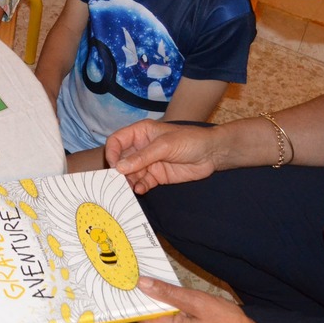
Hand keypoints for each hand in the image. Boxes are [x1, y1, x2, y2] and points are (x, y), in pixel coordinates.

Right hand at [105, 120, 219, 193]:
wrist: (212, 153)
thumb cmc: (189, 140)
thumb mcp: (164, 145)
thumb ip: (142, 157)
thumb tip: (119, 167)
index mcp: (140, 133)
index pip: (117, 141)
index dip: (112, 152)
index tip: (113, 166)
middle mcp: (141, 147)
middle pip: (121, 159)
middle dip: (118, 170)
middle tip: (117, 181)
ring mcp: (148, 163)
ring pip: (130, 173)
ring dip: (127, 181)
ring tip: (128, 188)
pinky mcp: (156, 176)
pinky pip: (142, 182)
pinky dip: (139, 187)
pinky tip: (140, 189)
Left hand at [138, 276, 266, 322]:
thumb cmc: (225, 321)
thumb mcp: (196, 301)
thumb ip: (168, 293)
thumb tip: (143, 284)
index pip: (140, 315)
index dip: (133, 297)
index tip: (128, 280)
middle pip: (149, 315)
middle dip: (147, 296)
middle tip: (142, 274)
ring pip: (160, 317)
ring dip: (159, 301)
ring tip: (156, 281)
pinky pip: (169, 321)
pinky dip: (169, 308)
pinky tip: (171, 295)